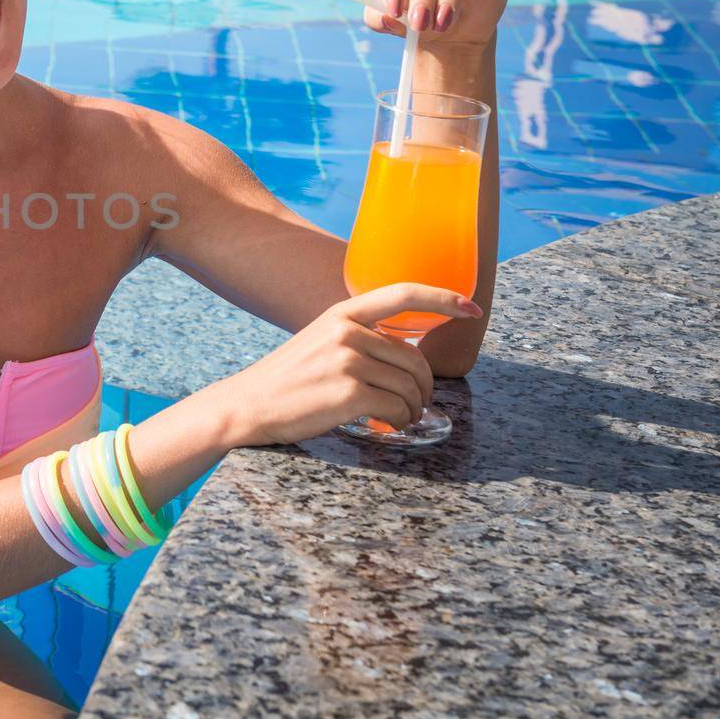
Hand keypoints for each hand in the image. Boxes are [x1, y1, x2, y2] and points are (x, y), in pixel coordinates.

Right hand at [221, 284, 482, 446]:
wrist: (248, 405)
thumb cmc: (289, 379)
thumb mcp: (321, 341)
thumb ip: (360, 338)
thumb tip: (407, 356)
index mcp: (342, 313)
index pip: (403, 293)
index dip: (443, 298)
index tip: (471, 308)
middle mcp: (346, 332)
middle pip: (415, 360)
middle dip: (424, 388)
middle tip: (414, 404)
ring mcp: (347, 362)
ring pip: (410, 388)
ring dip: (411, 410)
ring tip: (395, 418)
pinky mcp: (349, 393)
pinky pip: (397, 410)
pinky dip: (398, 423)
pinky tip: (383, 425)